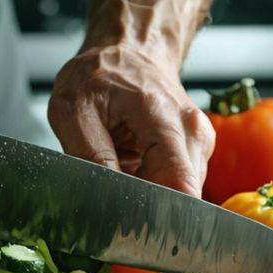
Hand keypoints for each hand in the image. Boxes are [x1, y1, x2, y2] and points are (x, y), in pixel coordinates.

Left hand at [47, 42, 214, 196]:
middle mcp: (192, 130)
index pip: (178, 183)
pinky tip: (134, 171)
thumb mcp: (73, 110)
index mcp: (162, 115)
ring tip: (121, 175)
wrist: (128, 50)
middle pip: (183, 195)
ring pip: (182, 195)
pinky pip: (178, 185)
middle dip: (149, 209)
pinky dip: (155, 187)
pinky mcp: (196, 151)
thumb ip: (90, 155)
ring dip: (150, 197)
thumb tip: (106, 196)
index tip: (128, 222)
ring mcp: (199, 142)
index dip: (155, 212)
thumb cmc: (99, 74)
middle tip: (114, 201)